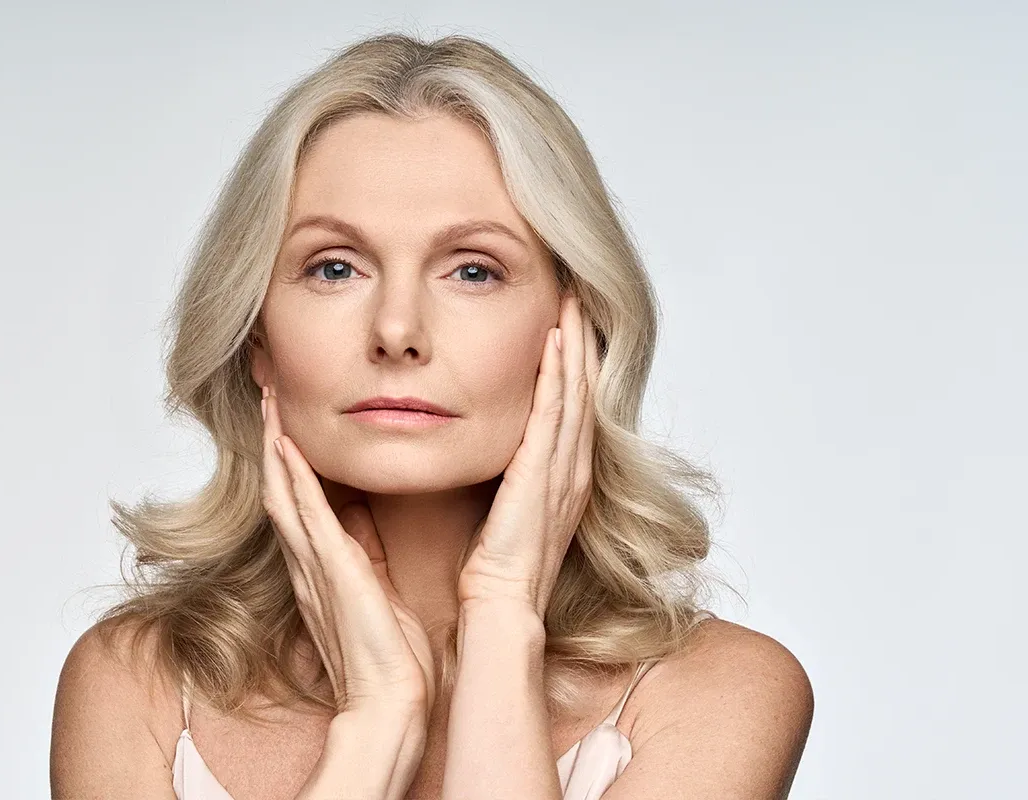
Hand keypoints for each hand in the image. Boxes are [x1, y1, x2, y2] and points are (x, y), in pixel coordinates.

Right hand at [260, 385, 435, 717]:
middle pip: (279, 488)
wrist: (389, 701)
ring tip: (268, 401)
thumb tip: (363, 519)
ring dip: (274, 445)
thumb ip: (362, 553)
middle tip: (266, 393)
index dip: (286, 459)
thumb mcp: (374, 591)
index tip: (284, 419)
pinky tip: (285, 445)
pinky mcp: (333, 569)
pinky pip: (306, 514)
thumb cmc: (388, 655)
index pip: (296, 501)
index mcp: (321, 567)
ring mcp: (315, 564)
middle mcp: (308, 562)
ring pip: (284, 491)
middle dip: (271, 440)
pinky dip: (293, 478)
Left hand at [456, 294, 599, 618]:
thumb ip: (499, 482)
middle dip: (579, 342)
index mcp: (561, 479)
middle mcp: (572, 469)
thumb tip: (473, 452)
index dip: (571, 364)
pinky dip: (558, 373)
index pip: (570, 408)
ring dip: (574, 345)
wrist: (500, 608)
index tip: (563, 324)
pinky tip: (555, 339)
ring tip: (570, 302)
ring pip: (574, 392)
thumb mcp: (501, 514)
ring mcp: (563, 470)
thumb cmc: (494, 570)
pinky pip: (555, 412)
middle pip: (581, 391)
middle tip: (575, 296)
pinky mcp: (544, 474)